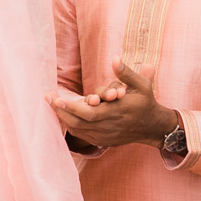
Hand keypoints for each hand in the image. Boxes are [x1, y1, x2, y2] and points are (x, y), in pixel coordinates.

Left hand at [45, 60, 178, 150]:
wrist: (152, 127)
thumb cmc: (145, 102)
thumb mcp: (142, 85)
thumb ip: (127, 73)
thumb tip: (115, 59)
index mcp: (117, 112)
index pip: (88, 113)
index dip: (71, 107)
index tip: (57, 98)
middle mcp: (109, 126)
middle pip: (78, 122)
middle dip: (61, 110)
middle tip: (48, 98)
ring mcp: (105, 136)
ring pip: (78, 130)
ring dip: (63, 117)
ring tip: (52, 104)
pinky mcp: (103, 141)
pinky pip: (82, 135)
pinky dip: (71, 126)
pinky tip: (63, 115)